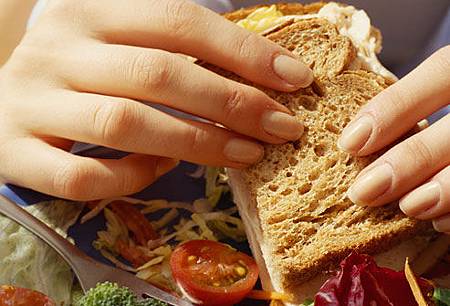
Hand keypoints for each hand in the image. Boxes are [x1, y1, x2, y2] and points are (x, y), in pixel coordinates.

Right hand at [0, 0, 311, 199]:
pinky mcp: (17, 154)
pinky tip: (162, 170)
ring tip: (246, 154)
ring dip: (197, 142)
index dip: (241, 50)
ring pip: (124, 123)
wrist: (0, 97)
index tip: (294, 78)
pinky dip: (131, 177)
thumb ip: (174, 46)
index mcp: (90, 12)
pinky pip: (81, 176)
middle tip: (282, 127)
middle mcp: (58, 52)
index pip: (178, 21)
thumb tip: (259, 69)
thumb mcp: (118, 40)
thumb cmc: (79, 70)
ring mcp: (31, 103)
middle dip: (232, 102)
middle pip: (159, 73)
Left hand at [338, 45, 449, 232]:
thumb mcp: (443, 91)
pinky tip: (440, 222)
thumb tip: (356, 140)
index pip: (443, 69)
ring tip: (408, 207)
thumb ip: (415, 105)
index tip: (350, 142)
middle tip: (365, 190)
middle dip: (411, 159)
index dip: (395, 106)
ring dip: (444, 189)